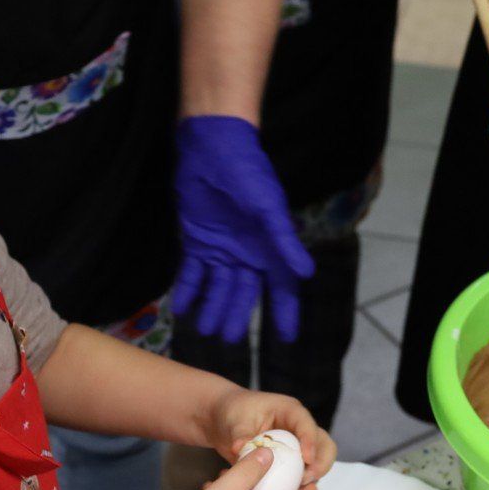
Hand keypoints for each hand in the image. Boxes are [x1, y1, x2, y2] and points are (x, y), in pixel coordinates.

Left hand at [174, 116, 314, 342]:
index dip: (284, 312)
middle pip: (244, 293)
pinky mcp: (198, 241)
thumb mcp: (268, 208)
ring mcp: (221, 249)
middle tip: (229, 340)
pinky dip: (188, 290)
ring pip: (218, 287)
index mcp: (269, 248)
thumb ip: (284, 241)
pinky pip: (193, 273)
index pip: (281, 287)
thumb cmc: (247, 174)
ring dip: (212, 308)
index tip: (287, 338)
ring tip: (206, 330)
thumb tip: (306, 274)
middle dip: (237, 316)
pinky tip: (182, 309)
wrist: (212, 149)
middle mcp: (247, 253)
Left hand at [199, 388, 337, 487]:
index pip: (306, 424)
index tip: (307, 460)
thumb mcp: (235, 422)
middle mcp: (299, 428)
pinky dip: (300, 484)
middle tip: (306, 479)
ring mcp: (298, 445)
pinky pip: (304, 473)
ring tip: (298, 489)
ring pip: (319, 461)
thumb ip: (241, 435)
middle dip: (321, 463)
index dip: (310, 441)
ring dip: (313, 476)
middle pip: (324, 444)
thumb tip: (241, 449)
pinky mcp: (292, 461)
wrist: (226, 420)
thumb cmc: (234, 412)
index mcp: (289, 411)